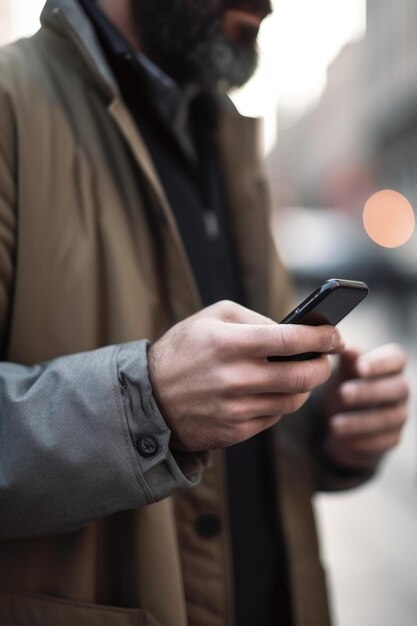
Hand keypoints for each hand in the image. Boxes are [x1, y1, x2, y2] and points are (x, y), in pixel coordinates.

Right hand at [148, 300, 342, 450]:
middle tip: (324, 358)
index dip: (322, 337)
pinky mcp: (234, 432)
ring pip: (293, 401)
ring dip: (304, 387)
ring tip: (299, 374)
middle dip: (322, 366)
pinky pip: (273, 418)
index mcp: (230, 344)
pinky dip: (280, 404)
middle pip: (302, 376)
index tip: (334, 335)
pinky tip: (271, 392)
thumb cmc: (183, 349)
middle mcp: (235, 379)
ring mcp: (235, 409)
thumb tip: (291, 331)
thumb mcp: (211, 317)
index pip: (292, 340)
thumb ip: (253, 318)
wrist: (149, 397)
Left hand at [323, 344, 408, 470]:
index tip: (359, 366)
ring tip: (333, 424)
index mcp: (390, 367)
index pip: (397, 359)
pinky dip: (360, 442)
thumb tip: (344, 346)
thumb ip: (346, 359)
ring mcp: (399, 416)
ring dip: (361, 422)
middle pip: (399, 388)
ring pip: (390, 418)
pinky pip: (382, 443)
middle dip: (371, 391)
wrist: (342, 418)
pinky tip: (339, 440)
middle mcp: (400, 390)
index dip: (381, 363)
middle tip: (343, 393)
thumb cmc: (346, 384)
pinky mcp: (391, 439)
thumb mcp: (342, 371)